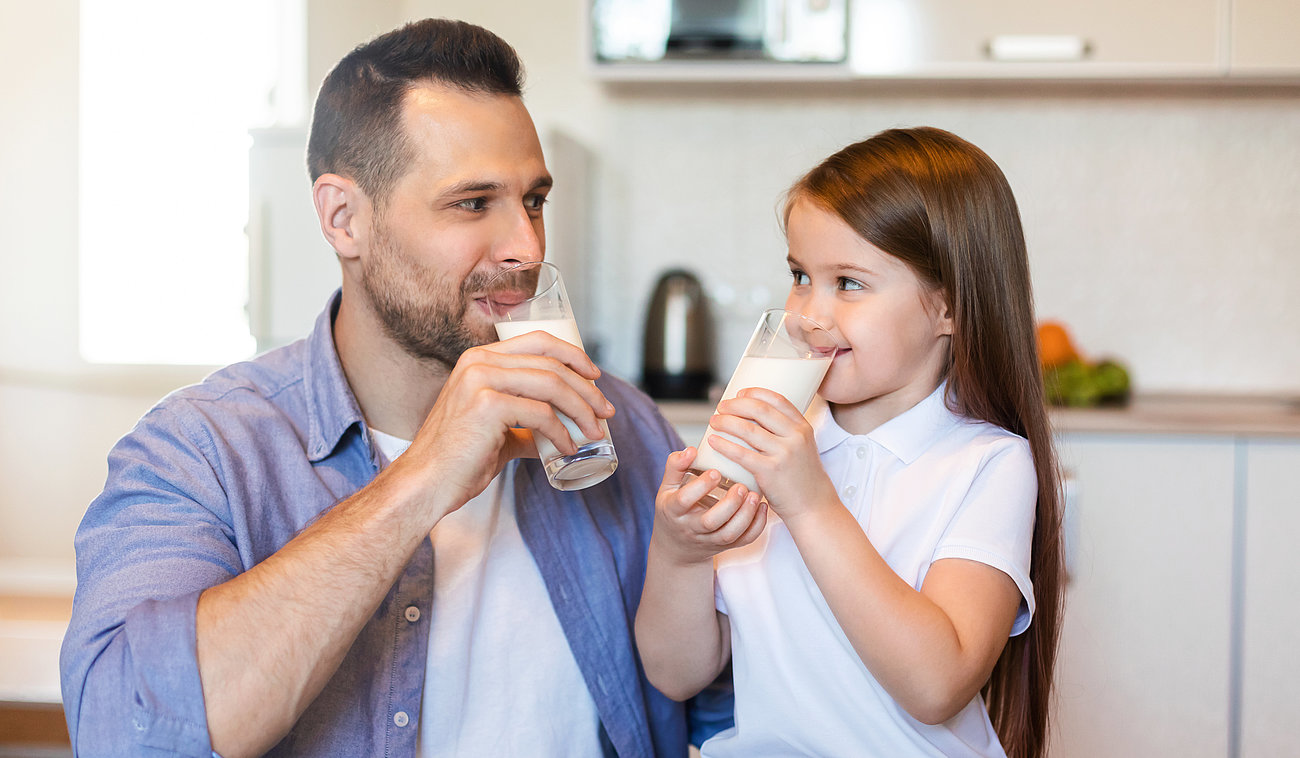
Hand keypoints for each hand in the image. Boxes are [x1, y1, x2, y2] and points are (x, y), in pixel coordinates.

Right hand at [394, 330, 614, 517]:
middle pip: (551, 363)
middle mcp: (480, 362)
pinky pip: (541, 413)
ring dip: (581, 410)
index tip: (595, 377)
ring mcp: (482, 380)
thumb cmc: (457, 460)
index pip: (538, 341)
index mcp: (480, 359)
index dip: (573, 355)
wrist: (425, 483)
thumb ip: (524, 425)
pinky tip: (568, 447)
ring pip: (551, 385)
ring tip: (595, 432)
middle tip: (605, 412)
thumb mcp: (495, 430)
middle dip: (586, 388)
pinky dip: (562, 432)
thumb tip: (559, 434)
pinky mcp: (487, 405)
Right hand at [650, 447, 767, 566]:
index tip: (715, 472)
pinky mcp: (725, 546)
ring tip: (754, 496)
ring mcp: (709, 539)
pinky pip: (743, 540)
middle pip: (710, 522)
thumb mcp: (667, 487)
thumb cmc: (673, 509)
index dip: (700, 487)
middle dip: (728, 505)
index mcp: (674, 511)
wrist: (677, 546)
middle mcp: (691, 528)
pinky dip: (756, 526)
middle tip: (741, 486)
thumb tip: (692, 449)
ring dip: (745, 516)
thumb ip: (675, 466)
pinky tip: (762, 507)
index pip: (684, 500)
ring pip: (729, 534)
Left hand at [704, 387, 836, 520]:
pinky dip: (724, 445)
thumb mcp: (802, 448)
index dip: (756, 393)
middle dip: (736, 405)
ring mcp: (783, 454)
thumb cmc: (803, 478)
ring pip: (748, 430)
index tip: (740, 393)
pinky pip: (741, 454)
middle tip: (721, 407)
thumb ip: (784, 433)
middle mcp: (795, 437)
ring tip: (713, 421)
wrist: (813, 507)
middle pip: (760, 410)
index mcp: (803, 428)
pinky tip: (714, 441)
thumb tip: (753, 418)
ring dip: (726, 422)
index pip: (778, 400)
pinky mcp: (770, 471)